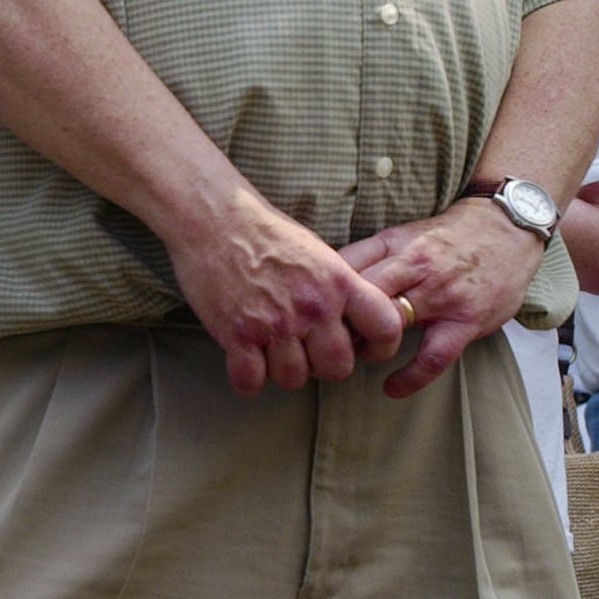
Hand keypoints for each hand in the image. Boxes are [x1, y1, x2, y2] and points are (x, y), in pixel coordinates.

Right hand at [165, 192, 403, 395]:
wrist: (212, 217)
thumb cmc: (261, 230)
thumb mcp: (316, 252)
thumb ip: (337, 288)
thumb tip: (346, 321)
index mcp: (339, 282)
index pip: (386, 329)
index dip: (379, 348)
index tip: (361, 349)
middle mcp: (312, 306)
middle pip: (337, 368)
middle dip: (321, 366)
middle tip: (303, 350)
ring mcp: (274, 323)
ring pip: (293, 379)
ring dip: (280, 371)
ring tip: (268, 350)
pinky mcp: (237, 333)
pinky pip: (250, 381)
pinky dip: (246, 378)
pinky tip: (243, 361)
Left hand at [340, 199, 546, 398]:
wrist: (506, 229)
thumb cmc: (446, 236)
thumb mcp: (401, 234)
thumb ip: (365, 255)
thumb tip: (321, 276)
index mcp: (393, 245)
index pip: (344, 268)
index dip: (322, 292)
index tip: (309, 309)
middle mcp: (415, 268)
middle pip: (362, 298)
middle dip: (339, 321)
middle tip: (324, 336)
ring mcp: (441, 296)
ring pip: (391, 325)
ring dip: (366, 345)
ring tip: (353, 354)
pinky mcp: (466, 321)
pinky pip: (433, 356)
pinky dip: (410, 376)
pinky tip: (391, 389)